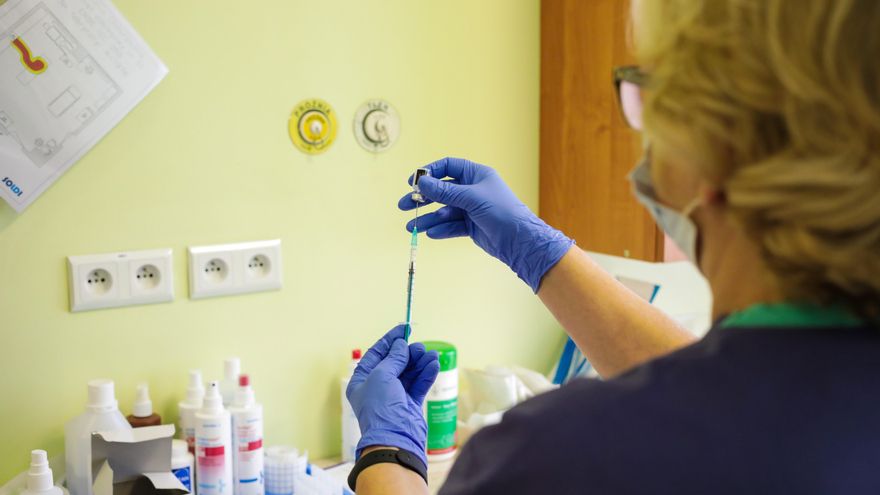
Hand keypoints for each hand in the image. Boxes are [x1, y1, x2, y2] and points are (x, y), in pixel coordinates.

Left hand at [346, 325, 439, 467]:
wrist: (394, 439)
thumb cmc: (381, 407)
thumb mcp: (382, 376)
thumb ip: (393, 358)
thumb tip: (401, 345)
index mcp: (362, 381)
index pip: (376, 354)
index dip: (390, 340)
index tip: (404, 329)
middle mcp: (377, 388)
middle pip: (395, 363)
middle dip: (408, 353)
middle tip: (420, 347)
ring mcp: (394, 396)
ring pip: (409, 373)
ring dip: (420, 363)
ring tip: (431, 354)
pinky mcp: (409, 404)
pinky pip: (418, 384)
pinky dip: (426, 374)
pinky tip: (434, 364)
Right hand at [398, 157, 573, 291]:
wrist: (520, 241)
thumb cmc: (502, 212)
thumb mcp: (471, 198)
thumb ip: (445, 191)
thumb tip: (422, 182)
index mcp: (477, 175)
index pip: (448, 166)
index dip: (430, 172)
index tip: (412, 181)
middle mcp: (473, 190)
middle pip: (442, 190)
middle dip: (423, 198)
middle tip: (404, 205)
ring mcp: (472, 209)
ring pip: (444, 211)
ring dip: (428, 218)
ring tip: (411, 227)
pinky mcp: (472, 226)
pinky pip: (451, 226)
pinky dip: (441, 229)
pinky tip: (431, 234)